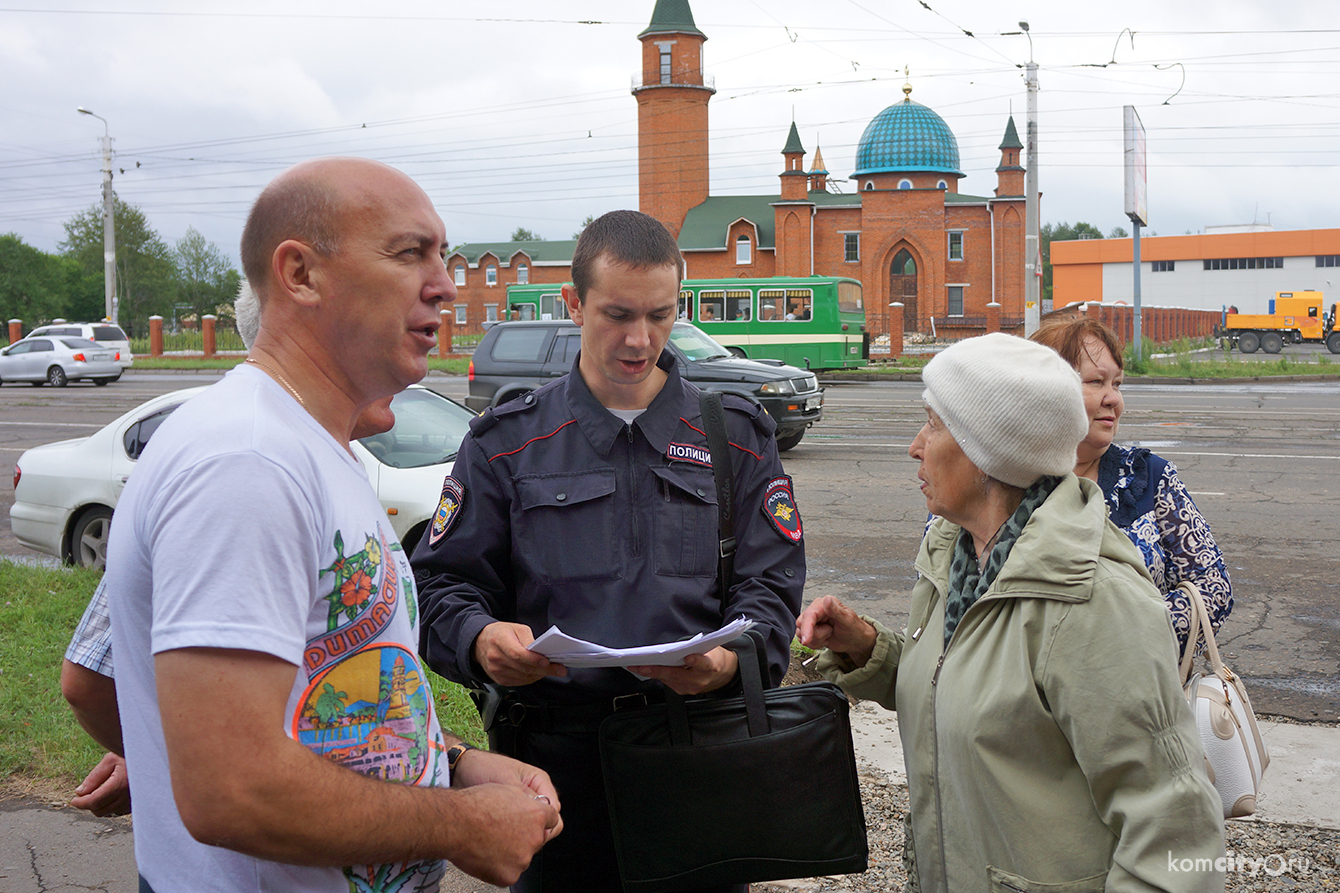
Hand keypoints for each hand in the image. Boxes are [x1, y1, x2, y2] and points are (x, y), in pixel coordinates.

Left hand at [70, 752, 130, 816]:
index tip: (74, 800)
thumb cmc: (129, 755)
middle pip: (99, 810)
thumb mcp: (109, 760)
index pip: (94, 801)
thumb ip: (94, 777)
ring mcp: (133, 802)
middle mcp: (128, 795)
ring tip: (97, 793)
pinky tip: (109, 796)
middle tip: (83, 795)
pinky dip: (109, 807)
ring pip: (107, 813)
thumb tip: (79, 792)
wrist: (151, 757)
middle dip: (88, 804)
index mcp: (121, 783)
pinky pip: (117, 812)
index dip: (80, 803)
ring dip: (98, 806)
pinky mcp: (136, 804)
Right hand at [447, 782, 562, 886]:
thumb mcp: (509, 789)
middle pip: (536, 840)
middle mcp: (534, 838)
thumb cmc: (475, 805)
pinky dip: (499, 866)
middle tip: (503, 831)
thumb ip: (527, 801)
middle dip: (523, 836)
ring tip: (490, 841)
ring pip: (521, 857)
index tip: (530, 821)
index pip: (551, 820)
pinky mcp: (509, 876)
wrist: (454, 824)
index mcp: (537, 816)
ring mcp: (522, 859)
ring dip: (511, 852)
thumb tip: (533, 804)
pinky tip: (486, 854)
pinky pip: (509, 872)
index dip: (538, 819)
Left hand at [450, 747, 561, 825]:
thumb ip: (525, 795)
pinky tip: (500, 835)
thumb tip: (542, 811)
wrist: (461, 770)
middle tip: (518, 837)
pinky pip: (519, 828)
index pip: (553, 809)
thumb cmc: (483, 768)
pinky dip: (513, 834)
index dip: (545, 824)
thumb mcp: (506, 780)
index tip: (531, 833)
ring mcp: (523, 804)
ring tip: (506, 834)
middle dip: (535, 831)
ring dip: (523, 833)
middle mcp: (534, 793)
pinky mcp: (510, 813)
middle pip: (545, 820)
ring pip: (533, 826)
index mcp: (539, 781)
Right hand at [474, 622, 566, 685]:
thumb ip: (529, 640)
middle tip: (558, 669)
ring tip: (550, 669)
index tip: (548, 662)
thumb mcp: (516, 628)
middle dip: (544, 669)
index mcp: (499, 640)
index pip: (518, 654)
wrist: (480, 642)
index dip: (534, 660)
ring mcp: (495, 670)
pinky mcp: (498, 679)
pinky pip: (519, 682)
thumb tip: (542, 653)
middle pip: (523, 668)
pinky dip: (531, 678)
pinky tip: (537, 673)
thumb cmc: (500, 633)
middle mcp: (495, 657)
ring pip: (523, 677)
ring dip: (539, 675)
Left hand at [629, 646, 738, 695]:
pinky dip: (658, 676)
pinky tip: (647, 670)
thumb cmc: (716, 658)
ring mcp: (692, 688)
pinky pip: (669, 683)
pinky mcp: (685, 691)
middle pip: (678, 675)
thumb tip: (680, 649)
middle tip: (641, 666)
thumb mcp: (712, 648)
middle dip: (657, 670)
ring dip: (652, 674)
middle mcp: (701, 679)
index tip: (689, 658)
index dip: (697, 661)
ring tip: (637, 667)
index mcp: (712, 665)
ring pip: (670, 680)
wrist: (725, 674)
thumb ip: (698, 648)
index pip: (705, 663)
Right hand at [796, 596, 876, 667]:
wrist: (855, 640)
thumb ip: (836, 610)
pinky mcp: (811, 630)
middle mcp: (816, 611)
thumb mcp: (847, 619)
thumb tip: (826, 599)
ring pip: (802, 634)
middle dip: (814, 634)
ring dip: (816, 639)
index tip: (806, 640)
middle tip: (829, 632)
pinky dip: (815, 644)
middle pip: (802, 625)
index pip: (809, 615)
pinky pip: (805, 640)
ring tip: (829, 634)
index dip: (806, 628)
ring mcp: (812, 621)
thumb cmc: (854, 628)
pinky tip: (825, 639)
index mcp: (824, 604)